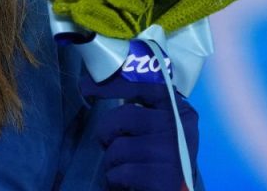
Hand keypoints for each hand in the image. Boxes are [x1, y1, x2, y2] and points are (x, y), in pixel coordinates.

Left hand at [80, 73, 198, 190]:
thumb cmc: (163, 158)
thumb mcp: (159, 129)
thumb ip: (142, 109)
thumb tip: (94, 86)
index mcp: (180, 111)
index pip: (144, 88)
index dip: (113, 86)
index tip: (86, 87)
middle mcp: (179, 128)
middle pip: (125, 116)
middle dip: (107, 132)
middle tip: (110, 144)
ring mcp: (173, 154)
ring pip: (118, 148)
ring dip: (111, 161)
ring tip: (124, 167)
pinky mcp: (164, 179)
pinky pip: (119, 173)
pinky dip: (115, 179)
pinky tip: (126, 182)